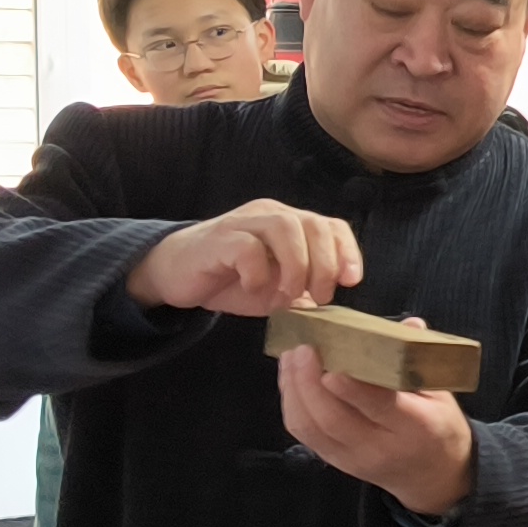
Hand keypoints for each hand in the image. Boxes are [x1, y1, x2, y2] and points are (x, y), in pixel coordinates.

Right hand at [128, 202, 362, 317]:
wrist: (176, 274)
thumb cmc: (230, 279)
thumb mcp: (275, 290)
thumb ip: (302, 293)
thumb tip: (330, 310)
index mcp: (290, 224)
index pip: (331, 226)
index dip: (347, 252)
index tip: (351, 282)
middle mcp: (270, 216)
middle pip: (314, 225)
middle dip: (324, 265)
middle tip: (317, 298)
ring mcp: (243, 223)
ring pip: (285, 228)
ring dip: (296, 266)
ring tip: (287, 294)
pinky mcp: (219, 239)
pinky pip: (248, 247)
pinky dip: (258, 272)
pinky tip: (254, 288)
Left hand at [278, 320, 475, 520]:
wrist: (431, 476)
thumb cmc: (438, 427)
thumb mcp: (441, 393)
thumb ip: (419, 361)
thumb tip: (409, 324)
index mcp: (415, 427)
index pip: (379, 407)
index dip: (351, 387)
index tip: (332, 364)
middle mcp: (379, 447)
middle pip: (333, 419)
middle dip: (309, 382)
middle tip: (302, 347)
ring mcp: (352, 458)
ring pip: (310, 427)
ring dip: (293, 389)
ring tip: (290, 356)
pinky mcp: (333, 461)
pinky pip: (303, 432)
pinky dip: (291, 401)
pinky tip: (291, 376)